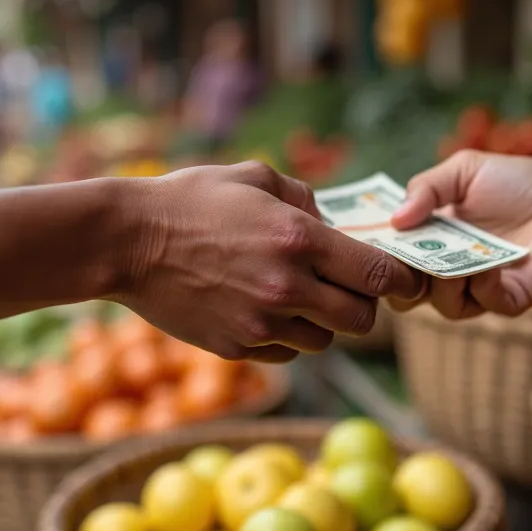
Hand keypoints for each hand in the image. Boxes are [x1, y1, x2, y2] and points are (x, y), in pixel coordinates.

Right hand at [119, 162, 424, 362]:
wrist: (126, 242)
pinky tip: (263, 308)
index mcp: (299, 240)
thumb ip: (303, 197)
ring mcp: (260, 323)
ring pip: (323, 341)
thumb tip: (331, 221)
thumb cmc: (190, 199)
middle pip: (361, 320)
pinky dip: (285, 337)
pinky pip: (284, 354)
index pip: (379, 274)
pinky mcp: (236, 347)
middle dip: (362, 304)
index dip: (402, 279)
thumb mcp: (253, 177)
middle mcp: (286, 287)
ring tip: (296, 295)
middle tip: (347, 288)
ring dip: (321, 322)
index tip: (405, 278)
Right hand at [389, 151, 531, 317]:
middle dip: (398, 277)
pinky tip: (487, 263)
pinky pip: (481, 304)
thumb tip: (394, 220)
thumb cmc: (520, 185)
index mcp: (430, 240)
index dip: (375, 253)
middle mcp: (448, 270)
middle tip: (402, 256)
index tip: (364, 240)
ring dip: (440, 280)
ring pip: (439, 304)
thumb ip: (426, 186)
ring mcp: (477, 289)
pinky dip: (479, 285)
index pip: (390, 258)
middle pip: (403, 293)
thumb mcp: (465, 170)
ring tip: (451, 257)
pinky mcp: (508, 300)